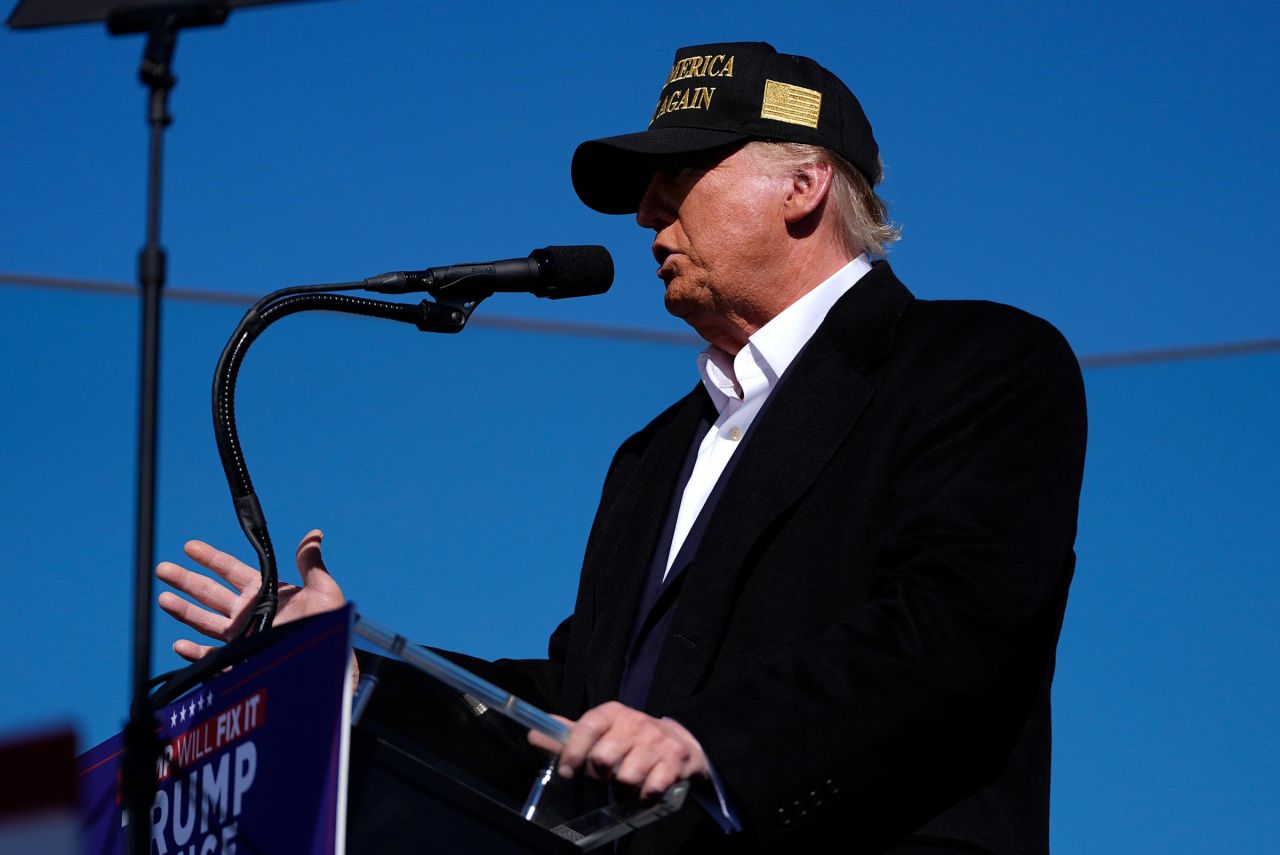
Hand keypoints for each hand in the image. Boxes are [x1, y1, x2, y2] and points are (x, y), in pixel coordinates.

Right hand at [157, 529, 345, 661]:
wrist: (329, 661)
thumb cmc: (329, 626)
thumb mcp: (322, 590)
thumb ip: (311, 563)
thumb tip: (315, 534)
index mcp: (264, 592)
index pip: (230, 570)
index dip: (209, 558)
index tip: (189, 547)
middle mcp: (249, 612)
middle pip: (209, 592)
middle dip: (186, 580)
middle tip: (162, 569)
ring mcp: (242, 636)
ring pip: (204, 620)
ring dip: (183, 610)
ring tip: (163, 598)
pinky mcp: (240, 660)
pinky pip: (211, 657)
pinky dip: (194, 652)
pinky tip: (179, 645)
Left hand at [527, 701, 708, 798]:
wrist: (679, 743)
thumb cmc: (629, 740)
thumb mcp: (600, 733)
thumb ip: (568, 737)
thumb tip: (534, 734)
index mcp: (613, 713)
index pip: (587, 726)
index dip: (573, 751)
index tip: (566, 772)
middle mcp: (636, 723)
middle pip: (603, 758)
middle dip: (597, 777)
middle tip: (602, 779)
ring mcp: (657, 741)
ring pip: (626, 777)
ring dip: (622, 789)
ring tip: (625, 783)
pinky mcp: (674, 761)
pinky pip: (651, 789)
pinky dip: (643, 797)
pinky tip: (644, 790)